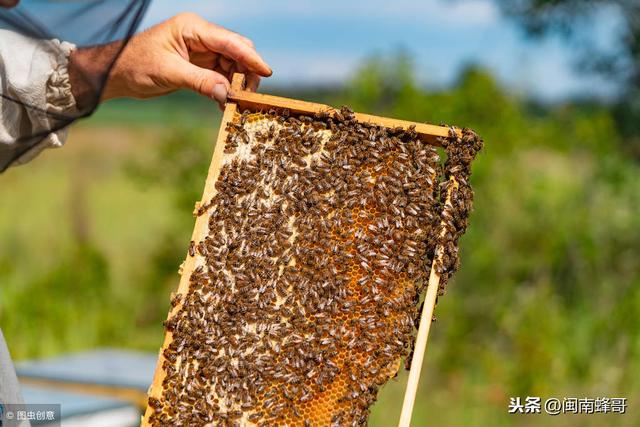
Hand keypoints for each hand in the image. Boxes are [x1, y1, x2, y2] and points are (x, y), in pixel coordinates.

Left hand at [69, 13, 270, 109]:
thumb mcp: (169, 73)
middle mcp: (201, 36)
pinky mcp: (200, 65)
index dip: (250, 58)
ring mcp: (202, 50)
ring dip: (236, 85)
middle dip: (246, 73)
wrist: (117, 73)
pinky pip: (222, 76)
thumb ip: (200, 81)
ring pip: (233, 66)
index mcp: (193, 27)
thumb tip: (228, 94)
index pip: (230, 41)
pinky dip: (226, 90)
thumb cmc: (136, 65)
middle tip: (247, 96)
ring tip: (234, 104)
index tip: (266, 73)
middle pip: (237, 52)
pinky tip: (223, 104)